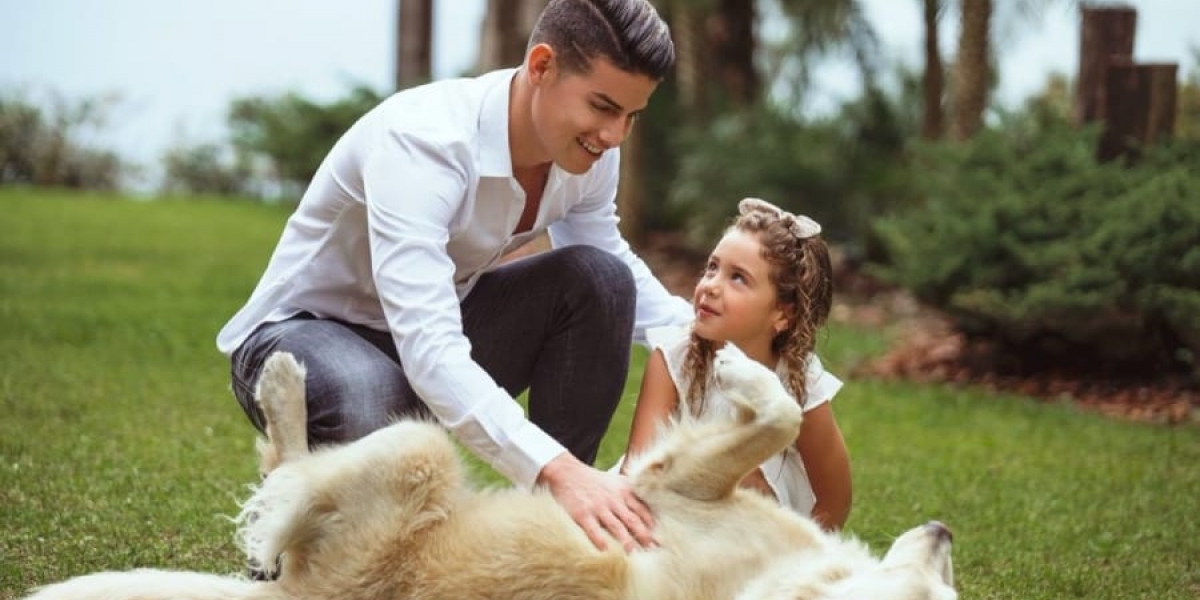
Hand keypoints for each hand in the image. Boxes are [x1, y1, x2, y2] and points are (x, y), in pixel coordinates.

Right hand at [536, 453, 656, 551]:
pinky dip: (600, 540)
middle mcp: (613, 499)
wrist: (566, 472)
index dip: (651, 525)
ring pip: (616, 526)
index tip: (659, 538)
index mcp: (623, 491)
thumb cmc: (594, 481)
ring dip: (627, 541)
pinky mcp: (582, 513)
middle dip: (645, 536)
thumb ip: (631, 494)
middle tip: (654, 549)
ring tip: (635, 554)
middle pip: (633, 520)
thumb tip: (648, 510)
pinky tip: (606, 551)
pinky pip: (593, 530)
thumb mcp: (615, 481)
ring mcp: (598, 507)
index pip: (642, 510)